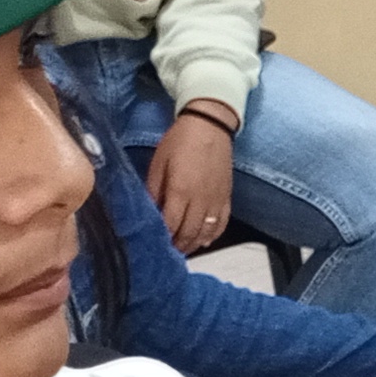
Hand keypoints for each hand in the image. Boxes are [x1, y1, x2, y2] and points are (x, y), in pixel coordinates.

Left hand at [143, 111, 235, 251]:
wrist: (210, 125)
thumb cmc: (181, 140)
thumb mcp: (159, 162)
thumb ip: (154, 189)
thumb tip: (149, 211)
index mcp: (181, 190)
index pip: (170, 224)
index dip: (161, 237)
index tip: (153, 244)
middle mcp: (200, 199)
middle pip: (188, 232)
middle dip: (177, 245)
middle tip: (166, 251)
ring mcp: (216, 199)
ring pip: (206, 232)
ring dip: (193, 243)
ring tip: (182, 248)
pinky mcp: (226, 196)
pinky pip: (222, 223)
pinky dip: (213, 235)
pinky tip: (204, 240)